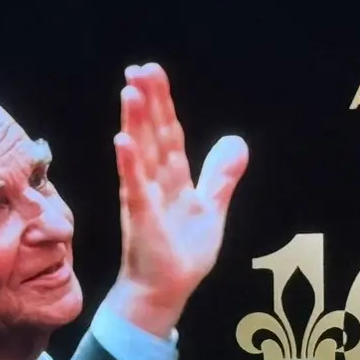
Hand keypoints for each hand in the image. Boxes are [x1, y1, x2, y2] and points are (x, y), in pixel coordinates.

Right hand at [104, 63, 248, 337]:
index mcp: (173, 178)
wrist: (165, 291)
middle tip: (139, 68)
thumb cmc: (181, 253)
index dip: (162, 102)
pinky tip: (122, 141)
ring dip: (134, 122)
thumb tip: (237, 142)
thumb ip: (221, 176)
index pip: (169, 132)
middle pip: (152, 133)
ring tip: (129, 90)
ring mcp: (145, 197)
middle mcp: (155, 182)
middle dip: (147, 101)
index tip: (152, 72)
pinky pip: (134, 186)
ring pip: (141, 153)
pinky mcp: (142, 217)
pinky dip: (129, 164)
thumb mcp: (210, 209)